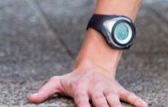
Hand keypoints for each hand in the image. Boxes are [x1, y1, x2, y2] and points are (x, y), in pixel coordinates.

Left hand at [28, 64, 146, 106]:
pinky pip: (129, 96)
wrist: (93, 65)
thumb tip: (30, 99)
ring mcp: (108, 90)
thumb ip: (45, 91)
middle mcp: (95, 89)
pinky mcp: (118, 90)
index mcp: (80, 89)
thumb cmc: (73, 79)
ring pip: (115, 101)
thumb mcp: (58, 82)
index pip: (81, 100)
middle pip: (101, 103)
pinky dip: (137, 101)